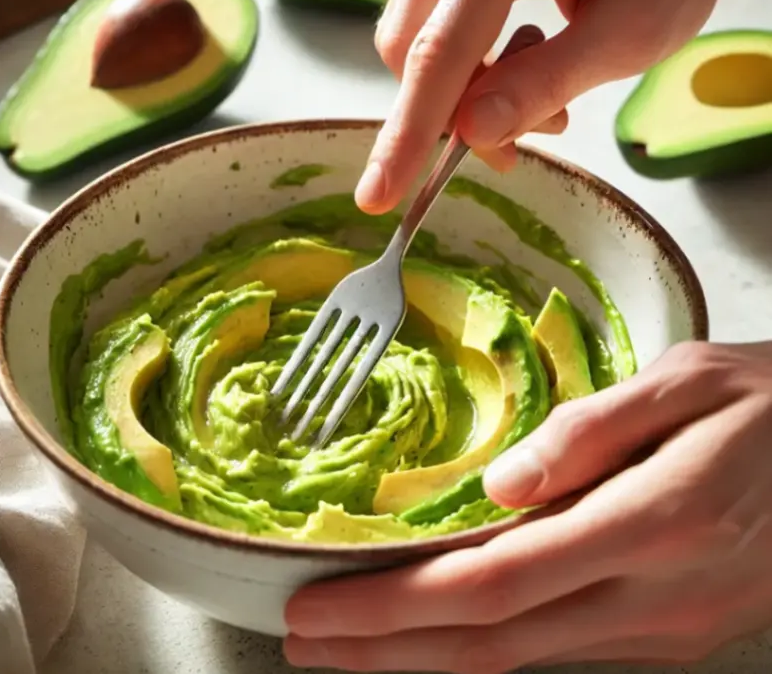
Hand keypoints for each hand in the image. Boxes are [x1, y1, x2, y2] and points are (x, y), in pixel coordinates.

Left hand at [284, 341, 771, 671]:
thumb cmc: (770, 404)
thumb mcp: (687, 385)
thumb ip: (592, 433)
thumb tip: (502, 483)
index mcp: (651, 523)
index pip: (493, 582)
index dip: (394, 605)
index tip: (318, 606)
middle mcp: (652, 597)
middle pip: (491, 641)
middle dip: (386, 648)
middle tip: (305, 639)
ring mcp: (662, 628)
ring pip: (520, 658)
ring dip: (425, 653)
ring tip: (351, 641)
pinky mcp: (667, 632)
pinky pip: (556, 646)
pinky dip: (483, 644)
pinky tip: (441, 631)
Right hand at [355, 0, 764, 213]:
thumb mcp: (630, 31)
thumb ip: (546, 81)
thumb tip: (472, 133)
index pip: (441, 49)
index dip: (409, 133)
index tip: (379, 195)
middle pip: (412, 44)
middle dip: (451, 112)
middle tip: (516, 142)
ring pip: (411, 33)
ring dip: (457, 86)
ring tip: (531, 93)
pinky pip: (424, 13)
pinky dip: (458, 58)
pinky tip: (511, 58)